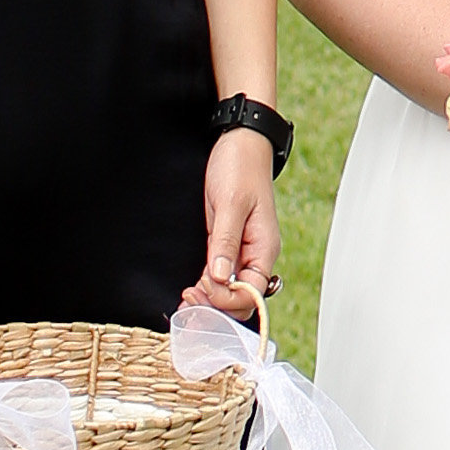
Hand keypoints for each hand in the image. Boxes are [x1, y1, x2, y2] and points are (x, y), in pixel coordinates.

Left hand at [189, 127, 280, 319]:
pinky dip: (206, 287)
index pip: (252, 294)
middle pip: (242, 300)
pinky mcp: (226, 245)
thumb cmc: (241, 168)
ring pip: (229, 291)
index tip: (202, 288)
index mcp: (264, 248)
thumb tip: (220, 278)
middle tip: (189, 301)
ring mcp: (241, 252)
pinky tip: (191, 290)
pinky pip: (219, 276)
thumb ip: (226, 242)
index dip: (226, 299)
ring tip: (185, 298)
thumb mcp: (231, 203)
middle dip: (217, 306)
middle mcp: (255, 255)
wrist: (239, 143)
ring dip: (208, 300)